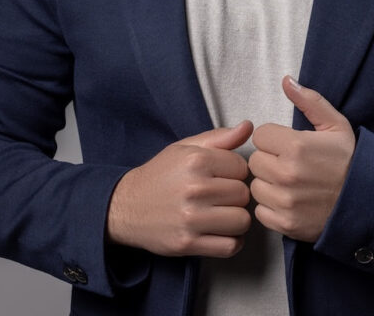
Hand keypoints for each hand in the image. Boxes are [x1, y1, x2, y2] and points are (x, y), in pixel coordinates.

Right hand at [106, 120, 253, 257]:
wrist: (125, 206)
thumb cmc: (159, 175)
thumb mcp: (185, 148)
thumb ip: (219, 137)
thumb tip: (248, 127)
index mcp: (197, 160)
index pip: (242, 168)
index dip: (235, 172)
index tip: (221, 177)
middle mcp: (195, 189)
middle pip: (243, 195)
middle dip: (235, 196)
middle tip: (218, 197)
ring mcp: (191, 219)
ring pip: (242, 221)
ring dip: (235, 219)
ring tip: (221, 214)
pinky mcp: (187, 243)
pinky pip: (230, 246)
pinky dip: (231, 242)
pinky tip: (220, 232)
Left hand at [249, 76, 355, 242]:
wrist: (368, 202)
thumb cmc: (350, 161)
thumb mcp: (336, 125)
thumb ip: (309, 101)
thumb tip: (286, 81)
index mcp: (296, 146)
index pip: (260, 135)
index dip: (274, 139)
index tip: (290, 146)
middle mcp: (286, 174)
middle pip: (255, 161)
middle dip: (270, 161)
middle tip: (292, 165)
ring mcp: (285, 201)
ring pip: (256, 186)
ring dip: (269, 184)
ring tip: (292, 184)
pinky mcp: (284, 223)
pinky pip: (261, 211)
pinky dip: (272, 208)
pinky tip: (291, 202)